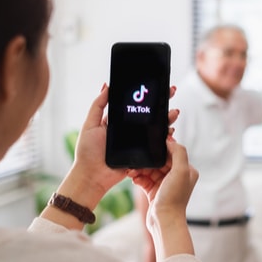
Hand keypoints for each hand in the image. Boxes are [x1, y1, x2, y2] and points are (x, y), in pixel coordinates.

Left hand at [59, 84, 178, 207]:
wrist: (93, 175)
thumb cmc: (88, 151)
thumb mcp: (90, 125)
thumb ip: (98, 106)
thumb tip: (107, 86)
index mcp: (118, 122)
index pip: (134, 105)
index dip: (145, 96)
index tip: (155, 86)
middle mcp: (130, 131)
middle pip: (149, 115)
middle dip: (162, 104)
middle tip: (171, 92)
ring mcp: (137, 142)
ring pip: (156, 128)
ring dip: (167, 119)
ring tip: (173, 112)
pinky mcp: (143, 154)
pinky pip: (156, 144)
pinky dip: (165, 137)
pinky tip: (170, 131)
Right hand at [129, 139, 197, 219]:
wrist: (164, 221)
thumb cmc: (174, 198)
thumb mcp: (181, 171)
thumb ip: (178, 152)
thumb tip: (169, 140)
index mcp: (187, 170)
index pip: (172, 153)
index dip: (159, 150)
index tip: (147, 148)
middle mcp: (177, 176)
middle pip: (159, 161)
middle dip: (147, 160)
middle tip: (136, 161)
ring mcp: (165, 184)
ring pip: (150, 169)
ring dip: (140, 168)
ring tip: (131, 171)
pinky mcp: (154, 191)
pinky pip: (144, 179)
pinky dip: (138, 177)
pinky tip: (133, 177)